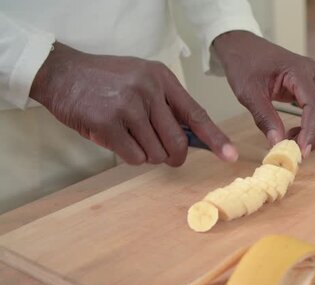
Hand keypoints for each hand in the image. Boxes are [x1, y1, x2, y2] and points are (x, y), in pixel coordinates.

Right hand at [29, 42, 236, 165]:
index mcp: (162, 79)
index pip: (197, 114)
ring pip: (156, 153)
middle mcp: (149, 90)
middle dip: (174, 156)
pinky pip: (134, 157)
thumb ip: (166, 105)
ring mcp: (129, 106)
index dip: (215, 138)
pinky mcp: (108, 123)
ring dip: (145, 154)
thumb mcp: (142, 80)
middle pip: (178, 142)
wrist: (61, 73)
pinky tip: (115, 139)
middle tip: (164, 156)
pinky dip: (129, 156)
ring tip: (129, 136)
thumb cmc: (105, 81)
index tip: (230, 156)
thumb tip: (192, 139)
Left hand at [213, 31, 314, 156]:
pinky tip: (295, 133)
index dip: (310, 130)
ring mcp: (314, 80)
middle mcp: (313, 74)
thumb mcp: (248, 92)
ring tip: (294, 141)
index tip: (301, 150)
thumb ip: (264, 117)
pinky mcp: (310, 87)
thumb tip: (278, 143)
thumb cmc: (243, 63)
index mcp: (299, 71)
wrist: (241, 46)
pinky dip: (313, 125)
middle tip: (300, 151)